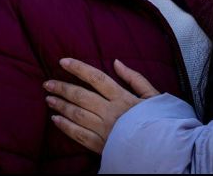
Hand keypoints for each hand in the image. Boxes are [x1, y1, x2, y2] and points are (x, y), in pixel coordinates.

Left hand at [43, 58, 159, 153]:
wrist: (164, 150)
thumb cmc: (159, 121)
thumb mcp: (153, 96)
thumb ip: (135, 78)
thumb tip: (117, 62)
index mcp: (122, 98)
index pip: (96, 78)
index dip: (78, 68)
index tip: (63, 61)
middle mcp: (110, 112)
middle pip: (81, 96)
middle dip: (62, 88)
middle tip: (48, 83)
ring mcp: (104, 130)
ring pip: (76, 115)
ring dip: (61, 106)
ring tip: (49, 99)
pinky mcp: (101, 146)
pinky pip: (78, 135)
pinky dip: (65, 127)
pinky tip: (56, 120)